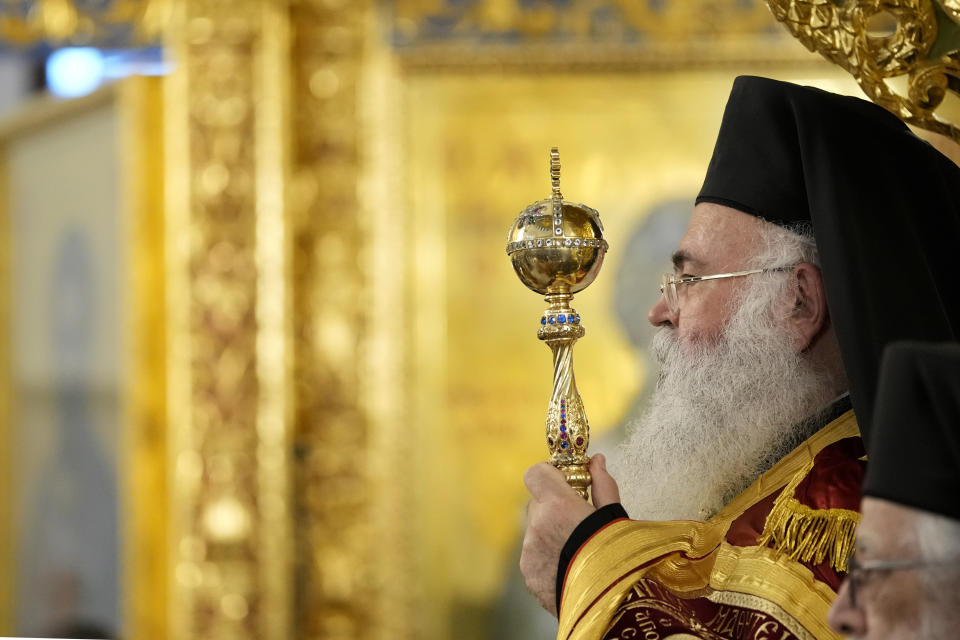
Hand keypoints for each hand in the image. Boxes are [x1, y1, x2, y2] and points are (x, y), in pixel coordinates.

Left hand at [520, 453, 621, 615]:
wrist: (611, 603)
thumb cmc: (619, 555)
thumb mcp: (615, 515)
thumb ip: (602, 485)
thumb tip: (597, 461)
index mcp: (557, 505)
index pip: (535, 474)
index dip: (549, 475)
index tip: (566, 482)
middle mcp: (537, 526)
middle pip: (537, 504)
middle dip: (554, 507)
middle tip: (578, 519)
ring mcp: (530, 553)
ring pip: (535, 531)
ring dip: (551, 534)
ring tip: (578, 550)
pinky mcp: (529, 575)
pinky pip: (534, 556)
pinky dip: (548, 557)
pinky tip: (571, 568)